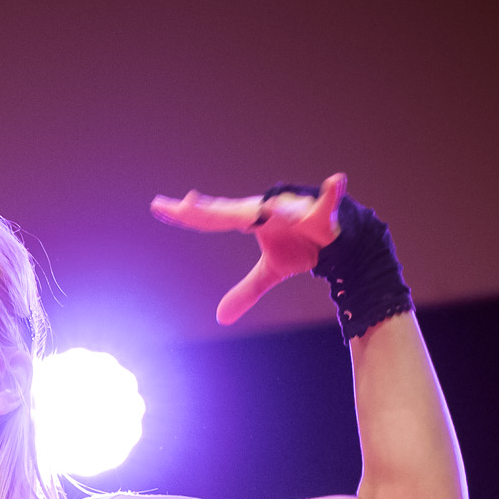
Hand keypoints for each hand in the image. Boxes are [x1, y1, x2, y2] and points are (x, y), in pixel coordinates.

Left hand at [150, 174, 346, 325]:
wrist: (339, 240)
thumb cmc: (303, 246)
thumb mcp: (271, 272)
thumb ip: (246, 291)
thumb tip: (220, 317)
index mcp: (252, 217)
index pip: (213, 216)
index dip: (187, 214)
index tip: (159, 207)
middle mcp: (268, 208)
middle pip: (232, 210)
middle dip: (210, 209)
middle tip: (183, 204)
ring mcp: (294, 208)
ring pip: (274, 207)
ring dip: (262, 209)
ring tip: (253, 213)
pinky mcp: (323, 214)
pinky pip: (326, 203)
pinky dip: (331, 193)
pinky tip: (336, 181)